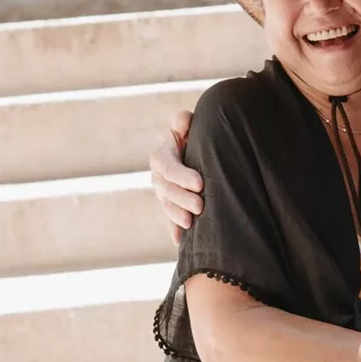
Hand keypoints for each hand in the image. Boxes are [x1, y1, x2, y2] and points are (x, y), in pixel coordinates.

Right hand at [149, 110, 204, 244]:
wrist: (201, 154)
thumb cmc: (196, 137)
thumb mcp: (189, 127)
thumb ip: (183, 122)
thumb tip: (183, 120)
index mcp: (163, 156)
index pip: (168, 167)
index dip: (181, 176)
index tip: (199, 183)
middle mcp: (160, 177)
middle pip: (166, 190)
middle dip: (182, 199)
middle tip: (200, 206)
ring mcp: (164, 194)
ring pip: (167, 207)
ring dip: (177, 216)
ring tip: (191, 223)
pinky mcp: (172, 208)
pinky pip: (171, 222)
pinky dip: (175, 232)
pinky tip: (180, 241)